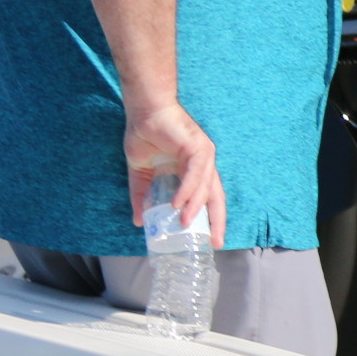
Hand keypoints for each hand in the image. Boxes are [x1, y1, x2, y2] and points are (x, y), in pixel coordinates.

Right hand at [126, 102, 224, 244]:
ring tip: (185, 224)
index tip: (211, 241)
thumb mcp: (142, 174)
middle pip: (216, 197)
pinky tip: (177, 203)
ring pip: (205, 187)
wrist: (144, 113)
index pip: (208, 200)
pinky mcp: (197, 147)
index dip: (211, 220)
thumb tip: (139, 222)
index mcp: (195, 172)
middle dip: (217, 220)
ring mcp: (204, 155)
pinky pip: (195, 172)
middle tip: (215, 242)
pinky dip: (187, 189)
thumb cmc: (145, 138)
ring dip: (195, 207)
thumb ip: (142, 196)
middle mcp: (204, 165)